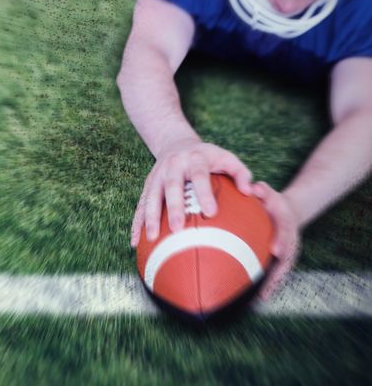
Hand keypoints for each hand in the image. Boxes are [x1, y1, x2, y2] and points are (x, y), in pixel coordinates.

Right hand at [131, 139, 253, 247]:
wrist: (175, 143)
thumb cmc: (208, 158)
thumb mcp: (226, 158)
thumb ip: (241, 173)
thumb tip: (249, 192)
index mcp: (194, 158)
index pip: (199, 176)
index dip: (204, 193)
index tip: (211, 212)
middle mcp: (173, 165)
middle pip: (171, 186)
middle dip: (173, 207)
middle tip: (177, 228)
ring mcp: (157, 175)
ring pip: (151, 196)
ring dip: (150, 217)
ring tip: (152, 237)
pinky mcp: (147, 185)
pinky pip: (141, 205)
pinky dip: (137, 223)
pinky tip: (136, 242)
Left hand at [251, 182, 301, 300]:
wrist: (288, 212)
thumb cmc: (272, 202)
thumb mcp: (269, 194)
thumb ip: (263, 191)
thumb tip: (256, 187)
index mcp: (287, 225)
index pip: (286, 233)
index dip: (282, 241)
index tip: (276, 250)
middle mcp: (290, 241)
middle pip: (286, 257)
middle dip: (278, 270)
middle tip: (268, 283)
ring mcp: (287, 253)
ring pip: (281, 270)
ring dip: (272, 284)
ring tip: (261, 299)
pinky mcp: (281, 261)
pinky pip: (275, 275)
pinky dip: (268, 287)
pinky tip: (257, 300)